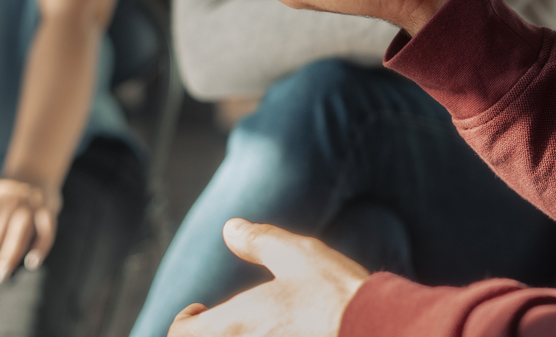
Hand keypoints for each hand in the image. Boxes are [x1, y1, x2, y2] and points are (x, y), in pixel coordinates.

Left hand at [0, 177, 61, 290]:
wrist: (35, 171)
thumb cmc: (5, 195)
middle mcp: (14, 197)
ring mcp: (34, 202)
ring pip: (21, 230)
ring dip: (9, 254)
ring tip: (0, 276)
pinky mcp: (51, 209)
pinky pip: (47, 230)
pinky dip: (41, 246)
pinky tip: (32, 263)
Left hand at [168, 219, 368, 336]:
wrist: (375, 330)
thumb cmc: (334, 294)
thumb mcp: (296, 255)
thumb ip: (258, 241)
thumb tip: (230, 229)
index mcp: (233, 326)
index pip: (180, 336)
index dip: (184, 324)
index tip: (199, 311)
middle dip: (209, 334)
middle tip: (222, 323)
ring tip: (254, 329)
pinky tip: (286, 336)